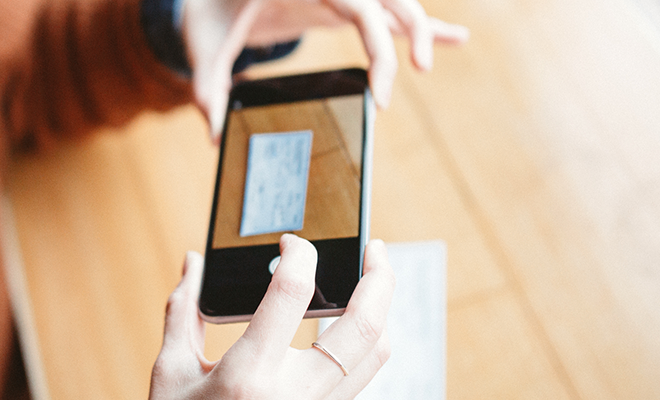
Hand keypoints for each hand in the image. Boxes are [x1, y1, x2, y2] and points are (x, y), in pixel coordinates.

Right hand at [149, 234, 394, 398]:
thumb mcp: (172, 372)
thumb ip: (184, 312)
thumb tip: (193, 262)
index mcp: (248, 376)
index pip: (291, 294)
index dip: (298, 254)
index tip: (292, 241)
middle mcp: (293, 396)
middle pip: (362, 327)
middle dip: (379, 278)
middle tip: (375, 247)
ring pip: (376, 355)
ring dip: (382, 311)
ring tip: (372, 281)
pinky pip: (363, 376)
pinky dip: (366, 343)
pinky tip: (352, 324)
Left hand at [181, 0, 470, 141]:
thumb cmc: (208, 16)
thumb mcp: (204, 48)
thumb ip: (208, 88)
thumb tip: (214, 134)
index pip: (356, 6)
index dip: (376, 46)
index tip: (379, 92)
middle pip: (384, 1)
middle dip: (409, 34)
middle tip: (414, 76)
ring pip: (393, 4)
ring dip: (420, 27)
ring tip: (445, 49)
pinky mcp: (342, 7)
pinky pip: (387, 15)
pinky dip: (420, 26)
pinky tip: (456, 38)